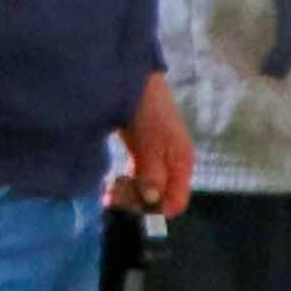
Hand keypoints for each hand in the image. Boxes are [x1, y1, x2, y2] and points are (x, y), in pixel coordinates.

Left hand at [117, 77, 195, 217]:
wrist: (135, 80)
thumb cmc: (148, 110)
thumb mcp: (150, 143)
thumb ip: (152, 172)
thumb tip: (152, 200)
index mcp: (181, 164)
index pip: (175, 202)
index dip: (154, 210)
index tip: (131, 205)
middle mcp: (173, 166)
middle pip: (159, 199)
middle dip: (137, 202)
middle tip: (113, 195)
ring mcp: (158, 160)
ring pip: (146, 190)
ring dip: (129, 194)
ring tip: (109, 189)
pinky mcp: (143, 154)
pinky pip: (137, 178)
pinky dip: (126, 183)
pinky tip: (112, 181)